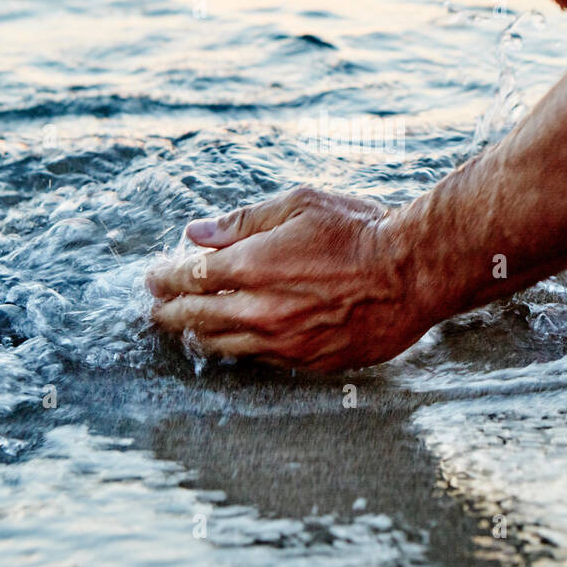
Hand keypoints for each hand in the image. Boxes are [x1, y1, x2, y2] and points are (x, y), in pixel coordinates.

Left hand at [145, 187, 433, 371]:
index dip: (163, 278)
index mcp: (252, 266)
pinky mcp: (308, 362)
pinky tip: (233, 341)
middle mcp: (260, 310)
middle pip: (194, 318)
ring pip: (221, 347)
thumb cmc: (360, 230)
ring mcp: (283, 342)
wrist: (414, 272)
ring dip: (196, 336)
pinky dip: (238, 349)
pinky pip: (258, 360)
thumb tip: (196, 233)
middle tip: (156, 308)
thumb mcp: (299, 204)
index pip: (187, 278)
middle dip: (168, 312)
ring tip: (185, 328)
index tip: (152, 276)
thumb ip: (243, 221)